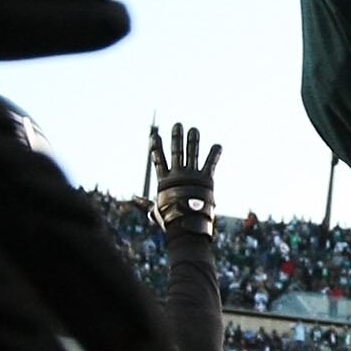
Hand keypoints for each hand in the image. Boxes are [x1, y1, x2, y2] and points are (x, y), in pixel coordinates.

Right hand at [148, 123, 220, 240]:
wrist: (186, 225)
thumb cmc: (170, 220)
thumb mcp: (155, 210)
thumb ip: (144, 204)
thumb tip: (132, 199)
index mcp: (165, 181)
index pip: (158, 160)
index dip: (156, 147)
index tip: (155, 135)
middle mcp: (178, 174)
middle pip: (176, 151)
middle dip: (177, 137)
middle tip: (178, 125)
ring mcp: (192, 175)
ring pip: (192, 153)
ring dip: (193, 140)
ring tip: (194, 129)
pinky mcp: (206, 179)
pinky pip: (210, 164)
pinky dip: (215, 154)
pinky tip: (218, 145)